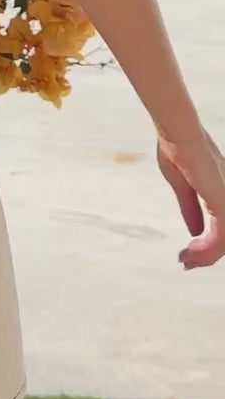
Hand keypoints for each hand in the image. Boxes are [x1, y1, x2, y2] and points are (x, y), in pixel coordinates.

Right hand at [157, 130, 224, 269]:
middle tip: (186, 262)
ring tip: (186, 260)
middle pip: (224, 237)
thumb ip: (191, 210)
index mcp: (220, 191)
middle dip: (206, 255)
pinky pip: (221, 238)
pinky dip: (207, 250)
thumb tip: (196, 232)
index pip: (221, 227)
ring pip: (224, 241)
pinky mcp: (224, 204)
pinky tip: (191, 252)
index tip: (187, 252)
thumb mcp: (183, 187)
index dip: (207, 244)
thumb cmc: (177, 152)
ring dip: (205, 256)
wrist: (178, 136)